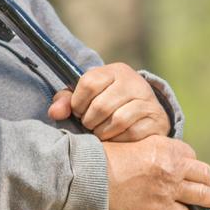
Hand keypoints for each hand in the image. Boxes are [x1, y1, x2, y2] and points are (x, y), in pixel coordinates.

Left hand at [49, 62, 169, 141]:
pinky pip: (131, 133)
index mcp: (114, 71)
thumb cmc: (108, 102)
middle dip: (89, 120)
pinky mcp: (156, 118)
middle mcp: (133, 82)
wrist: (146, 112)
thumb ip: (66, 100)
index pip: (88, 83)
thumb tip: (54, 113)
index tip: (78, 110)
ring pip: (116, 120)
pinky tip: (114, 137)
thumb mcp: (87, 95)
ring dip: (102, 132)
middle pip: (101, 106)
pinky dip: (117, 139)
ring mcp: (147, 100)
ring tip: (99, 132)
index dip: (77, 102)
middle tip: (88, 124)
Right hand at [101, 136, 209, 209]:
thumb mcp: (133, 144)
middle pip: (204, 173)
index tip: (187, 169)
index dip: (189, 163)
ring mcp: (169, 189)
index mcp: (165, 147)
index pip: (190, 155)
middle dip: (207, 180)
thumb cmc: (104, 158)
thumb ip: (153, 151)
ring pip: (204, 196)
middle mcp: (172, 167)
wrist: (90, 175)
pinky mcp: (161, 209)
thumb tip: (161, 161)